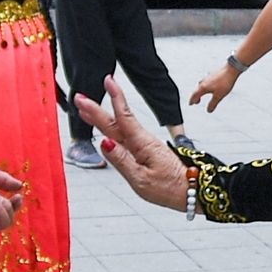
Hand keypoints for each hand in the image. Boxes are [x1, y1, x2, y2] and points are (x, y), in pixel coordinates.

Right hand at [75, 77, 190, 210]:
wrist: (191, 190)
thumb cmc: (169, 187)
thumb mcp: (141, 179)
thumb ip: (121, 161)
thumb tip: (104, 143)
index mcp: (142, 145)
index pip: (124, 117)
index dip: (115, 98)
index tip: (108, 81)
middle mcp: (142, 142)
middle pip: (115, 121)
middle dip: (96, 108)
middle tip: (80, 97)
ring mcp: (142, 146)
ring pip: (117, 128)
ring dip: (101, 117)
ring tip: (85, 108)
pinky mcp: (144, 152)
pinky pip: (123, 137)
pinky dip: (111, 129)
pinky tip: (104, 130)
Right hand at [190, 60, 239, 112]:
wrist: (231, 70)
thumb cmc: (225, 82)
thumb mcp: (219, 96)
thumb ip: (213, 103)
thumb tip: (209, 110)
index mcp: (203, 87)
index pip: (195, 95)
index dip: (192, 100)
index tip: (191, 103)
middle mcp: (204, 81)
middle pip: (197, 89)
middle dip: (196, 96)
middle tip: (196, 101)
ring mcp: (208, 76)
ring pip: (201, 84)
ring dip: (200, 90)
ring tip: (202, 93)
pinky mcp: (213, 73)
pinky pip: (207, 80)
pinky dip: (206, 85)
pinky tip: (210, 84)